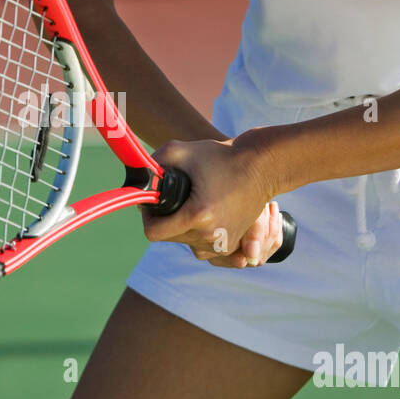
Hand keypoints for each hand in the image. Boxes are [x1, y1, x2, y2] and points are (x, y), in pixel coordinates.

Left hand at [142, 137, 282, 267]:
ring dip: (182, 228)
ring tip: (193, 204)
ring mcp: (222, 244)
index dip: (147, 217)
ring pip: (186, 244)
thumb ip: (153, 163)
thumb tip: (136, 178)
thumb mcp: (181, 150)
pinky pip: (202, 248)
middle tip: (174, 199)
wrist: (262, 167)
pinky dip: (198, 234)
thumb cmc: (222, 156)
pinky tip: (204, 214)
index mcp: (197, 216)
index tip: (152, 204)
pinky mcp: (232, 246)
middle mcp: (210, 236)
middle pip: (169, 238)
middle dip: (166, 221)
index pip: (153, 232)